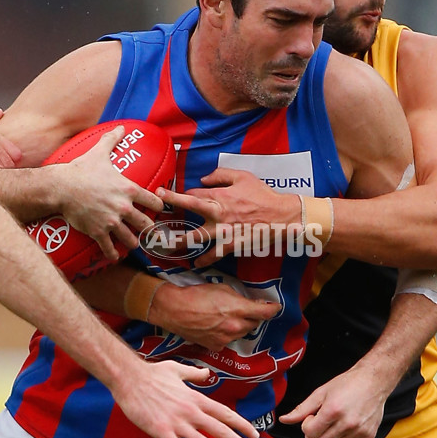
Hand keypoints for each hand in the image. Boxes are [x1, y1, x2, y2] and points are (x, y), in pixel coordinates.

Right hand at [57, 126, 164, 259]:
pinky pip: (109, 248)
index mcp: (129, 189)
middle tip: (149, 232)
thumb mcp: (99, 153)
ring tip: (133, 244)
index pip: (154, 201)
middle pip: (146, 224)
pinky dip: (113, 254)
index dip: (158, 206)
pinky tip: (115, 257)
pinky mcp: (98, 232)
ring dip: (133, 243)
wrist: (61, 187)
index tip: (159, 209)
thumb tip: (120, 127)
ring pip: (130, 239)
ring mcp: (111, 221)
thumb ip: (112, 141)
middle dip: (149, 229)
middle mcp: (124, 207)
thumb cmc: (81, 169)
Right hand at [113, 358, 259, 437]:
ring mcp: (177, 423)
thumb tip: (207, 373)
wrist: (130, 379)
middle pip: (221, 430)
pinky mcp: (162, 432)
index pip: (225, 413)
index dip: (242, 425)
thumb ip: (195, 374)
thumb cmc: (152, 374)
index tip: (254, 434)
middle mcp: (191, 411)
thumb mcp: (178, 369)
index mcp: (196, 398)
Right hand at [150, 281, 280, 350]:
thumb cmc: (197, 295)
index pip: (265, 312)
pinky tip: (215, 326)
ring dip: (239, 325)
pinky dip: (225, 334)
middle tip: (242, 309)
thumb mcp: (222, 289)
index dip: (272, 309)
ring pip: (241, 332)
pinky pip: (228, 340)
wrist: (175, 310)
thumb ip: (239, 298)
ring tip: (224, 317)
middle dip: (251, 316)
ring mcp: (226, 338)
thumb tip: (249, 303)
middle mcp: (236, 326)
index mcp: (239, 310)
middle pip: (254, 323)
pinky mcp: (216, 346)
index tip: (275, 307)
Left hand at [156, 168, 301, 264]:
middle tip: (155, 206)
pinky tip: (196, 263)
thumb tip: (202, 178)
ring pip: (196, 236)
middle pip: (190, 207)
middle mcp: (218, 212)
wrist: (281, 216)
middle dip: (171, 204)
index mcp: (220, 195)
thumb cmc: (263, 195)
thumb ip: (221, 175)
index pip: (194, 193)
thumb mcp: (243, 176)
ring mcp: (223, 230)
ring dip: (180, 241)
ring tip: (166, 246)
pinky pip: (214, 253)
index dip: (181, 195)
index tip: (168, 196)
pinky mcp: (231, 244)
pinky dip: (205, 259)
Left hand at [278, 366, 388, 437]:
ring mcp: (358, 432)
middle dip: (313, 437)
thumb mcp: (320, 393)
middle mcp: (346, 423)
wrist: (373, 381)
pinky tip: (341, 434)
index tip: (312, 418)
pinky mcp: (368, 437)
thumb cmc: (347, 384)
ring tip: (330, 428)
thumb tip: (284, 420)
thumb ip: (301, 409)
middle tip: (318, 425)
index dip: (306, 426)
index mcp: (332, 411)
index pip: (309, 433)